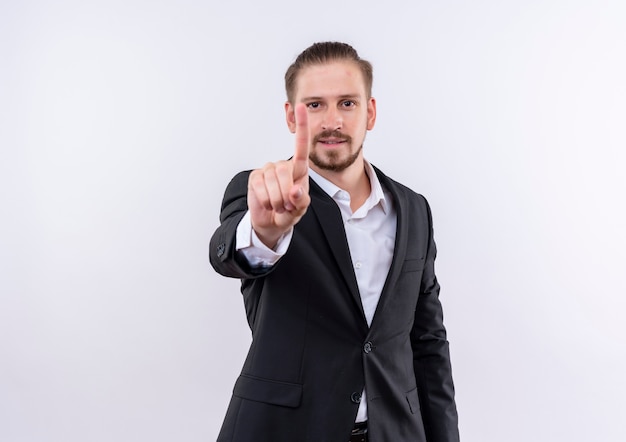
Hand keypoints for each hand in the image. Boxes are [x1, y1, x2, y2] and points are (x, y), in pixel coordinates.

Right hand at [247, 103, 310, 247]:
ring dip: (277, 201)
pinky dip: (265, 201)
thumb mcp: (300, 209)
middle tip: (286, 205)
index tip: (302, 106)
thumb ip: (301, 201)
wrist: (271, 221)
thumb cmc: (289, 211)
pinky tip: (267, 202)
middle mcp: (282, 166)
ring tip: (277, 205)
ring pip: (273, 183)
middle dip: (287, 195)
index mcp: (298, 169)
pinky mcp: (255, 177)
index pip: (301, 145)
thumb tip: (295, 191)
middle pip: (285, 171)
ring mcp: (267, 170)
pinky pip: (260, 188)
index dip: (302, 126)